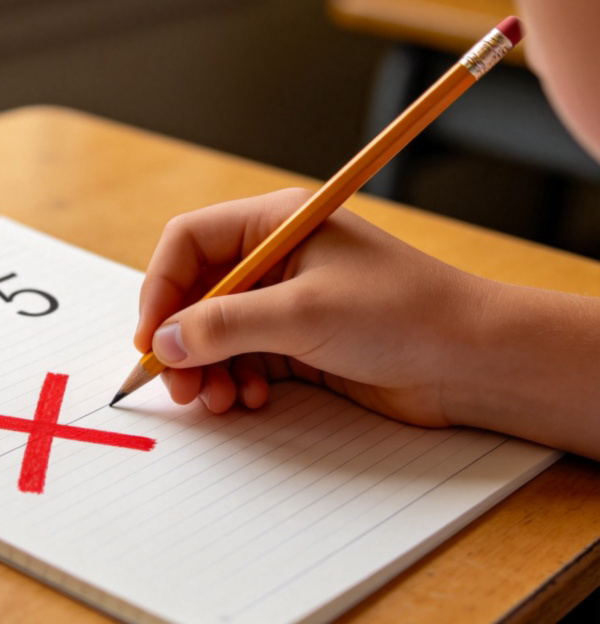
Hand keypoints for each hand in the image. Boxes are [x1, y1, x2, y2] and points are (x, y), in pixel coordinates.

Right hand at [133, 190, 487, 426]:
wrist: (472, 360)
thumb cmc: (401, 314)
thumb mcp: (303, 314)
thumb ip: (225, 326)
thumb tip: (163, 343)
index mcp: (274, 224)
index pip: (189, 243)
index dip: (160, 289)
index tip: (150, 339)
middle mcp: (275, 257)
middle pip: (197, 292)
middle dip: (182, 340)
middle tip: (179, 386)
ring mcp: (287, 300)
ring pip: (216, 331)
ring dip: (208, 367)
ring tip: (218, 400)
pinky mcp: (299, 340)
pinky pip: (244, 357)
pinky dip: (237, 379)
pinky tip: (252, 398)